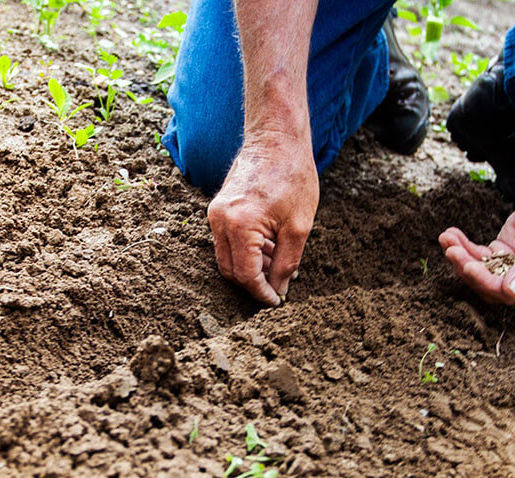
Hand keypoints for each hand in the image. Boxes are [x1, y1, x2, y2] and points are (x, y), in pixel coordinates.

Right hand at [207, 132, 318, 305]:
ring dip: (252, 268)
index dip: (262, 293)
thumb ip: (287, 262)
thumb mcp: (299, 226)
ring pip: (227, 258)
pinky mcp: (218, 208)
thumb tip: (279, 289)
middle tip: (280, 286)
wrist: (276, 138)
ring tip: (281, 264)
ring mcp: (216, 214)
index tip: (277, 301)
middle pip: (231, 271)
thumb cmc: (292, 176)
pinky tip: (271, 249)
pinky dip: (246, 252)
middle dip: (255, 283)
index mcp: (239, 225)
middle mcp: (220, 221)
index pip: (246, 275)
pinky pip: (228, 241)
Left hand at [439, 185, 514, 303]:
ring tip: (447, 239)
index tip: (468, 266)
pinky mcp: (501, 252)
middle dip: (468, 269)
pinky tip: (450, 235)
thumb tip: (511, 292)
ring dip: (461, 257)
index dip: (487, 283)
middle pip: (490, 285)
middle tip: (451, 251)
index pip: (511, 295)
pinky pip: (478, 254)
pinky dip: (463, 246)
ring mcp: (512, 268)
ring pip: (481, 270)